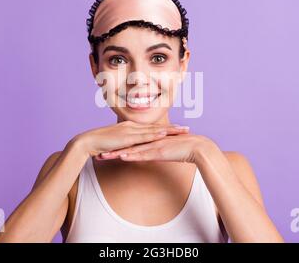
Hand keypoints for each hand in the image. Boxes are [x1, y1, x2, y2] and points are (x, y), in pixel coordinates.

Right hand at [71, 120, 189, 157]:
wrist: (88, 142)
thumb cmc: (101, 144)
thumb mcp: (117, 145)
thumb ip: (127, 146)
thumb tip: (135, 151)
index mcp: (132, 128)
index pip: (152, 129)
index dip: (166, 129)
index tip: (179, 130)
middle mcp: (133, 127)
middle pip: (157, 128)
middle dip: (173, 128)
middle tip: (187, 129)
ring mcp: (130, 130)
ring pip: (153, 130)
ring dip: (168, 130)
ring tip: (181, 131)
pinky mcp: (127, 136)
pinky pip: (144, 136)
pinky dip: (155, 135)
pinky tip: (164, 135)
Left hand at [96, 133, 216, 163]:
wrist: (198, 147)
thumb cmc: (186, 150)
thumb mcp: (168, 152)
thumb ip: (160, 152)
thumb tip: (153, 155)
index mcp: (152, 140)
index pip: (132, 143)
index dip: (119, 146)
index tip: (107, 149)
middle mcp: (150, 141)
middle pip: (127, 145)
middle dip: (113, 149)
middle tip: (99, 151)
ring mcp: (154, 146)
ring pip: (131, 150)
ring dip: (117, 153)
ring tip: (104, 156)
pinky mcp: (159, 152)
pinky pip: (143, 155)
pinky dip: (132, 156)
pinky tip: (122, 157)